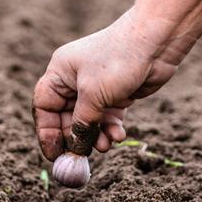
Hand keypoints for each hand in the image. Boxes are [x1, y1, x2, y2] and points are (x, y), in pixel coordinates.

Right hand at [32, 0, 201, 161]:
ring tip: (106, 146)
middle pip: (67, 117)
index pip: (44, 106)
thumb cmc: (118, 60)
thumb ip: (82, 123)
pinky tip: (119, 136)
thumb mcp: (94, 95)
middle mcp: (76, 79)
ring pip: (90, 120)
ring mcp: (98, 87)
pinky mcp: (117, 94)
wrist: (157, 42)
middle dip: (76, 138)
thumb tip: (75, 148)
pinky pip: (108, 118)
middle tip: (82, 158)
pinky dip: (111, 129)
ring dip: (96, 136)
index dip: (47, 131)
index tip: (54, 154)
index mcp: (60, 72)